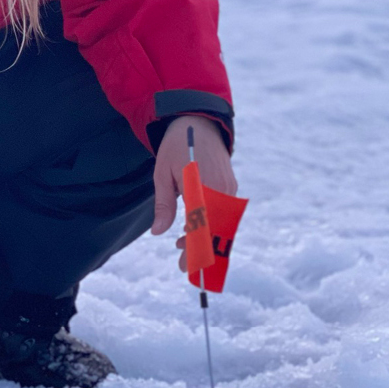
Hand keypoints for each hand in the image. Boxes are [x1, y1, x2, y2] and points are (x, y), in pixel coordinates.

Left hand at [151, 116, 236, 266]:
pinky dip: (213, 225)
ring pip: (222, 223)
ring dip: (206, 238)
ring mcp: (229, 187)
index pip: (201, 226)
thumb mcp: (162, 174)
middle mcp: (220, 188)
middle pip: (216, 229)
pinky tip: (195, 230)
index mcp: (201, 185)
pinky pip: (225, 213)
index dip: (196, 248)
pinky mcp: (231, 185)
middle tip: (186, 265)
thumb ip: (163, 204)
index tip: (187, 264)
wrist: (198, 122)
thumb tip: (158, 232)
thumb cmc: (176, 147)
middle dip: (203, 250)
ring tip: (185, 247)